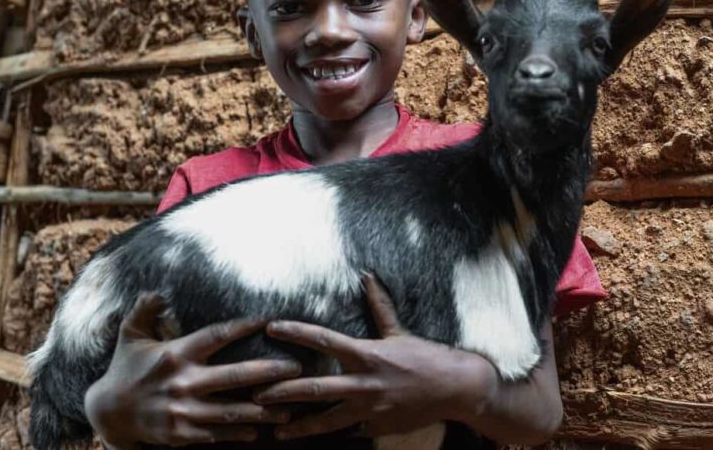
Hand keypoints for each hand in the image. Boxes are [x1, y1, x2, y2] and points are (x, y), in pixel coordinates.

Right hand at [84, 293, 301, 448]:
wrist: (107, 414)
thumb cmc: (125, 368)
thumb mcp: (130, 335)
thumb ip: (146, 309)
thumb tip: (158, 287)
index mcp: (175, 354)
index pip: (216, 336)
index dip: (243, 326)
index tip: (269, 320)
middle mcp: (183, 382)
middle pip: (235, 376)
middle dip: (268, 372)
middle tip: (297, 367)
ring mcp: (183, 411)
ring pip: (232, 411)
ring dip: (263, 409)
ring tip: (290, 406)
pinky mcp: (181, 434)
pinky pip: (217, 433)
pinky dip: (240, 432)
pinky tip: (262, 428)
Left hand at [253, 275, 497, 439]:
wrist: (456, 389)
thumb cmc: (427, 356)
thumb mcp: (399, 331)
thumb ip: (379, 306)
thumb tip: (367, 278)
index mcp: (366, 354)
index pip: (323, 339)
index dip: (296, 332)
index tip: (272, 327)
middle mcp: (363, 383)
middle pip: (314, 388)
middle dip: (282, 391)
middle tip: (256, 392)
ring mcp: (369, 410)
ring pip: (326, 420)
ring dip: (299, 425)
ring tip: (276, 429)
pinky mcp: (377, 428)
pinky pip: (351, 430)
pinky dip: (335, 431)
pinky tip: (315, 436)